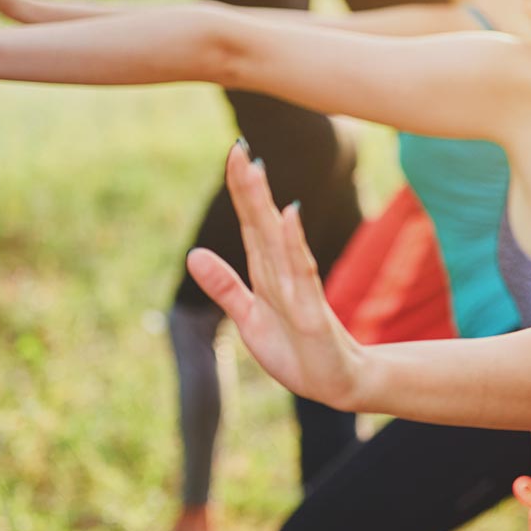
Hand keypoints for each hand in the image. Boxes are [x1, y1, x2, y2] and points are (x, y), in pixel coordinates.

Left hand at [186, 142, 368, 408]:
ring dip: (266, 205)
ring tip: (256, 170)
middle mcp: (283, 273)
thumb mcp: (249, 318)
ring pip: (278, 240)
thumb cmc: (296, 350)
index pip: (250, 224)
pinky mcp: (311, 311)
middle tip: (240, 148)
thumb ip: (224, 286)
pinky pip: (301, 272)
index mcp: (266, 273)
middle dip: (249, 186)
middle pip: (261, 224)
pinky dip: (293, 243)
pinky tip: (288, 215)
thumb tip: (194, 253)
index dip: (241, 190)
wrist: (337, 383)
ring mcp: (299, 289)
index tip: (235, 152)